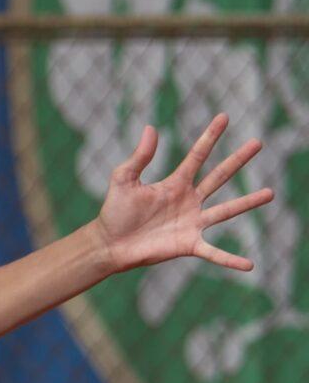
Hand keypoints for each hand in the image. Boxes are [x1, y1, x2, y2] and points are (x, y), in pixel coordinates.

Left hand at [94, 113, 274, 272]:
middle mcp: (189, 200)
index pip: (197, 155)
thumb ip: (139, 157)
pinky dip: (230, 260)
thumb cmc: (115, 211)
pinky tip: (249, 265)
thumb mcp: (124, 179)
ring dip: (248, 203)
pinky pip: (214, 253)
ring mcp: (192, 222)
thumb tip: (151, 128)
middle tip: (258, 142)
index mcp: (175, 183)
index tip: (224, 117)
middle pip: (219, 176)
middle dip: (237, 160)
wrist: (111, 243)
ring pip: (226, 211)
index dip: (210, 136)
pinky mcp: (189, 244)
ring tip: (270, 193)